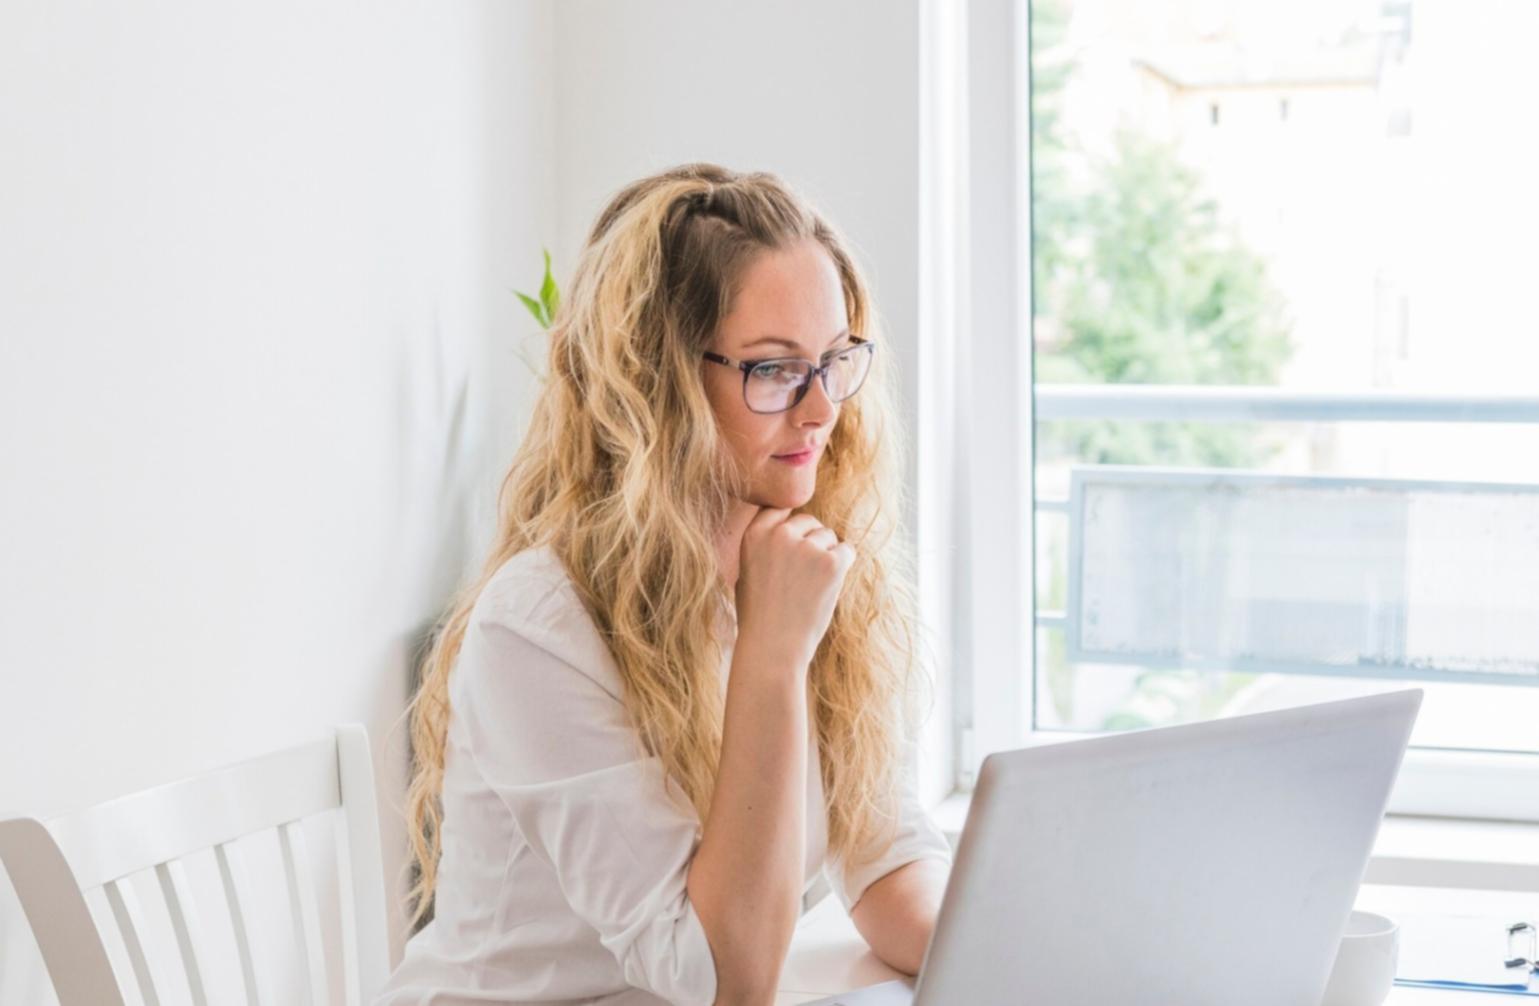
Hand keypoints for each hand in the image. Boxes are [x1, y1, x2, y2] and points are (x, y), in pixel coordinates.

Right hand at [734, 507, 856, 670]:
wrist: (772, 648)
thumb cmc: (758, 615)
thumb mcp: (747, 571)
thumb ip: (764, 544)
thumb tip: (787, 524)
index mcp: (754, 534)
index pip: (781, 510)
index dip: (789, 530)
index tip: (790, 551)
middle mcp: (780, 534)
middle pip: (808, 521)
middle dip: (810, 542)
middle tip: (803, 576)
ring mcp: (807, 547)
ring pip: (828, 536)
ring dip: (826, 556)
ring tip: (810, 587)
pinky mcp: (831, 563)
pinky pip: (847, 551)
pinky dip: (842, 567)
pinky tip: (827, 588)